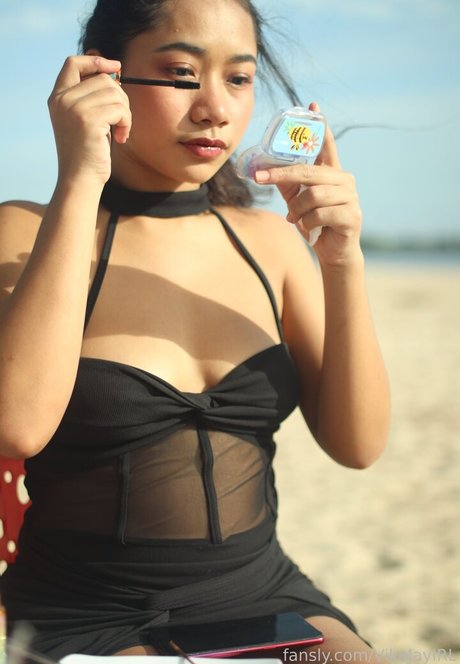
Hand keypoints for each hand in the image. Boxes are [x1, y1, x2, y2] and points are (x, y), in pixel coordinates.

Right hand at [48, 55, 131, 183]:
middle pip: (103, 78)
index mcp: (58, 97)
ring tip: (120, 132)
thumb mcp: (85, 119)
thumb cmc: (88, 153)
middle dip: (120, 97)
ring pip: (115, 93)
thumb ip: (92, 96)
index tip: (116, 67)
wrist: (80, 179)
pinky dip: (126, 123)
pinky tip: (120, 138)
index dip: (96, 61)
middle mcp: (63, 99)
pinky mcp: (89, 119)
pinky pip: (120, 109)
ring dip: (125, 113)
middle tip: (121, 120)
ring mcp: (74, 108)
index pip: (73, 63)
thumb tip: (112, 70)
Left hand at [255, 102, 362, 266]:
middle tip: (260, 178)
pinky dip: (306, 223)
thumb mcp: (297, 201)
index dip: (320, 126)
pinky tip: (306, 229)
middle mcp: (344, 180)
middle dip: (281, 175)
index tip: (312, 104)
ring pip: (312, 196)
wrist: (333, 252)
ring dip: (297, 210)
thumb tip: (263, 168)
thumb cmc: (316, 223)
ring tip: (294, 219)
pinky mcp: (352, 216)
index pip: (326, 145)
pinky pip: (319, 214)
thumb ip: (286, 183)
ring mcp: (351, 197)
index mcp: (332, 173)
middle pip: (309, 172)